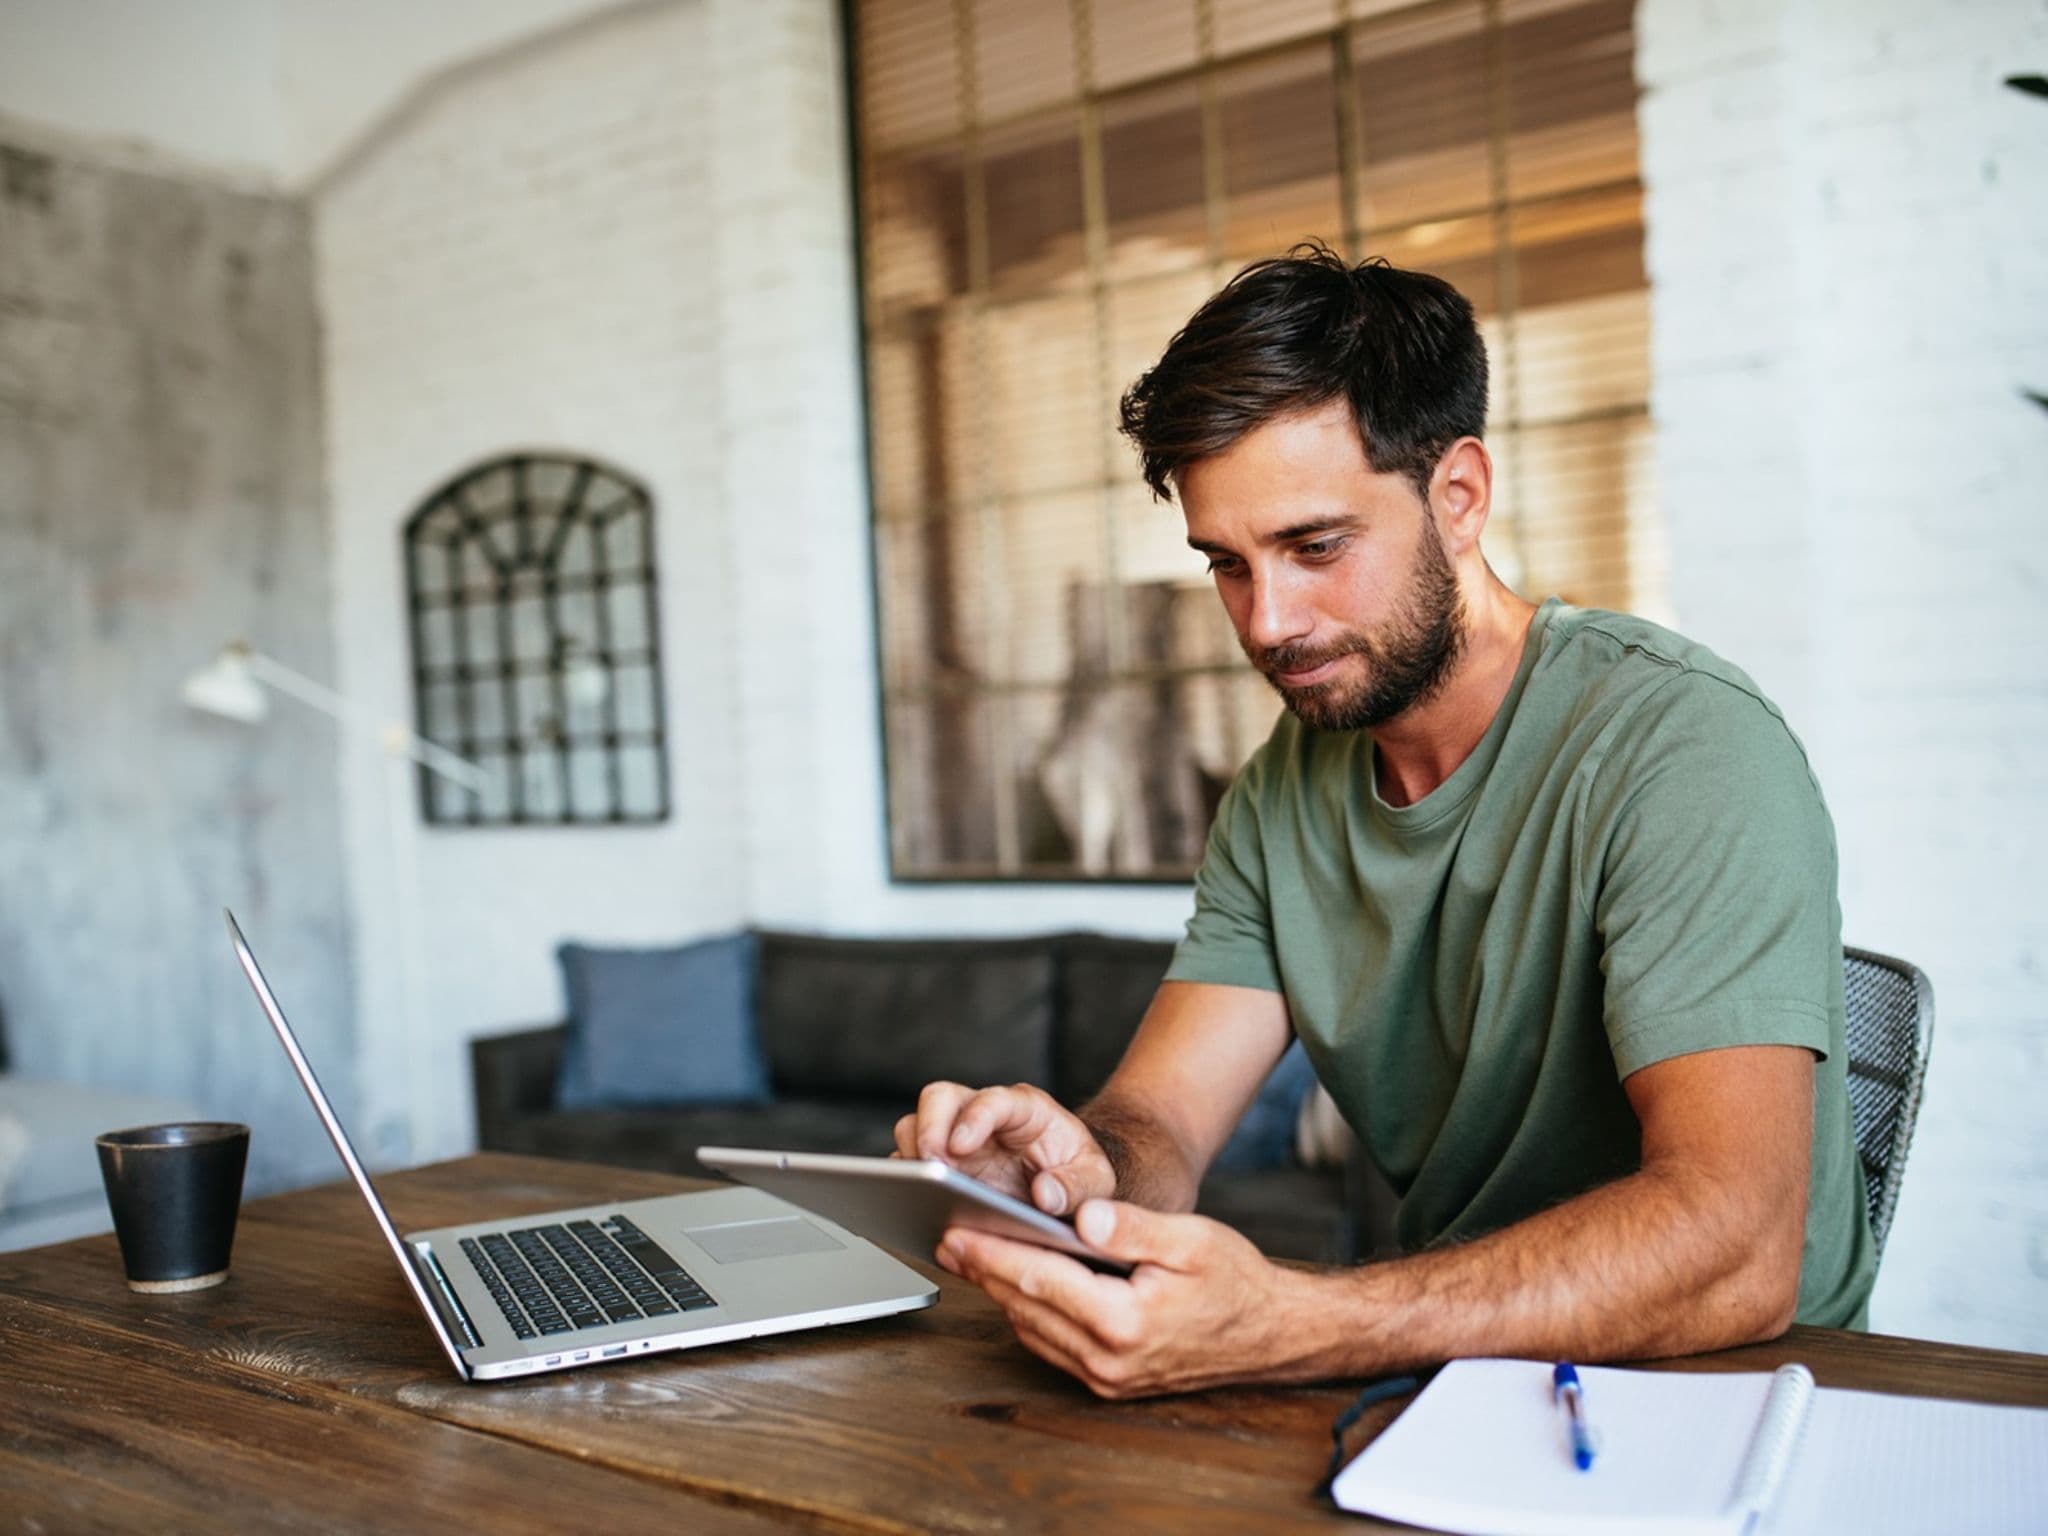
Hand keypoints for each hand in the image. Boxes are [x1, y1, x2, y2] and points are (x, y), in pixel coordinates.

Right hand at [893, 1081, 1115, 1216]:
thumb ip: (1077, 1186)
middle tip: (929, 1168)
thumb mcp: (1094, 1181)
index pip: (994, 1100)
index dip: (974, 1118)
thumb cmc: (1077, 1175)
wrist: (1065, 1187)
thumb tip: (1045, 1195)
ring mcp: (955, 1139)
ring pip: (914, 1127)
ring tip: (919, 1193)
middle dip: (928, 1129)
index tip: (960, 1146)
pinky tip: (914, 1209)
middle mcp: (982, 1116)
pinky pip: (908, 1166)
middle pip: (940, 1099)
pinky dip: (904, 1185)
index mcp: (1024, 1110)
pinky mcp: (939, 1166)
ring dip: (912, 1157)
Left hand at [935, 1199, 1312, 1397]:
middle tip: (946, 1238)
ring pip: (1034, 1330)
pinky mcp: (1110, 1382)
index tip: (957, 1230)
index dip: (992, 1253)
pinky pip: (1054, 1345)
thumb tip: (1081, 1213)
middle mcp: (1108, 1359)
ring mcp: (1107, 1377)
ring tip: (970, 1256)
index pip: (1039, 1280)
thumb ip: (1131, 1227)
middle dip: (984, 1271)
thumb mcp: (1191, 1240)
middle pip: (1026, 1307)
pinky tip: (1014, 1286)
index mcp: (1124, 1321)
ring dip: (1001, 1293)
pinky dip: (1028, 1313)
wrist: (1270, 1335)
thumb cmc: (1236, 1281)